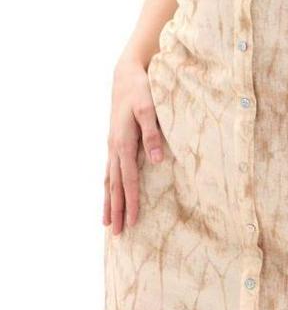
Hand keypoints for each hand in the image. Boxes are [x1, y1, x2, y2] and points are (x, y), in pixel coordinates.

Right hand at [102, 58, 164, 234]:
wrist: (126, 74)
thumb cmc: (140, 90)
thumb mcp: (149, 108)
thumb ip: (153, 134)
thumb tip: (157, 160)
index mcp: (123, 142)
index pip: (128, 179)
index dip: (131, 201)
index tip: (134, 222)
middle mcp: (114, 147)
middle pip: (114, 185)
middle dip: (117, 210)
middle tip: (118, 235)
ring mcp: (112, 144)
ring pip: (108, 179)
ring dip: (109, 202)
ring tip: (108, 223)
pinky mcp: (114, 140)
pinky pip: (109, 169)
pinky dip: (107, 185)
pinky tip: (108, 192)